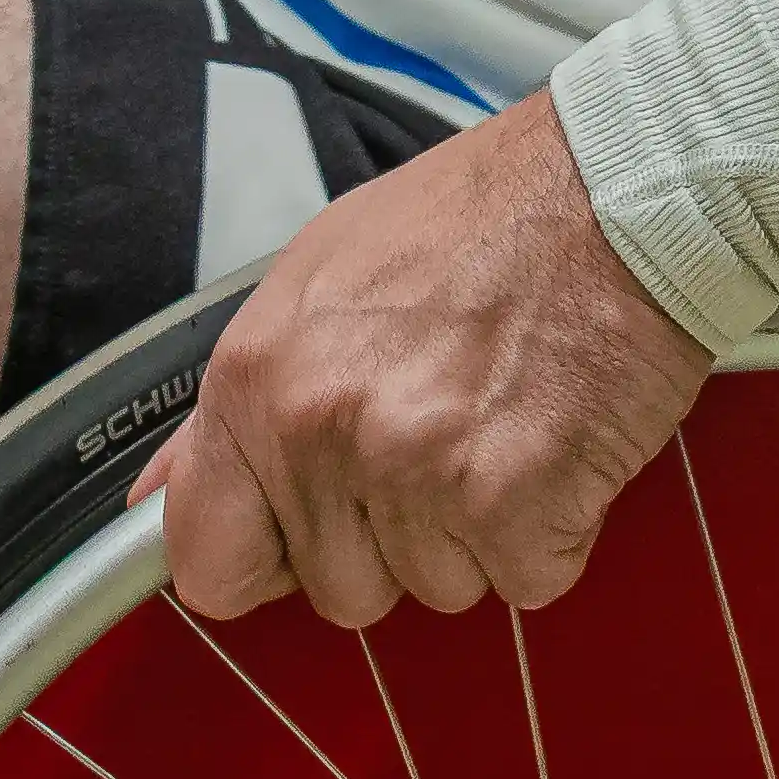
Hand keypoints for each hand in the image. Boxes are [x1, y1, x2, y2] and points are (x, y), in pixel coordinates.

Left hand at [156, 89, 711, 626]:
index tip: (303, 538)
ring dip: (480, 531)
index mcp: (258, 378)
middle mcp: (323, 431)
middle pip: (341, 590)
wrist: (617, 188)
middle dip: (395, 539)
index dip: (264, 560)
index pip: (208, 559)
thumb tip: (162, 494)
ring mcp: (420, 473)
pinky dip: (554, 530)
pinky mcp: (517, 503)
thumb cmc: (481, 219)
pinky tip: (555, 442)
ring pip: (440, 589)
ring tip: (506, 422)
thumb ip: (243, 401)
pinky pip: (526, 579)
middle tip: (445, 438)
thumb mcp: (319, 276)